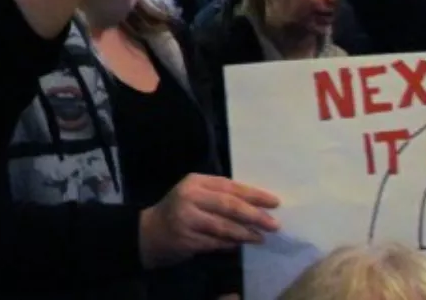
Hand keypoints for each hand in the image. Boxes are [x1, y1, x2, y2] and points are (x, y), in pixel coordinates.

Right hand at [138, 174, 280, 267]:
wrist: (150, 232)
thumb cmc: (180, 210)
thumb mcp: (196, 194)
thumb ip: (220, 195)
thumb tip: (257, 205)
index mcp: (195, 181)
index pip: (230, 187)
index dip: (254, 194)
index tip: (275, 202)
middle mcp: (189, 197)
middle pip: (229, 206)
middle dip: (255, 215)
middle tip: (274, 224)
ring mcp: (186, 218)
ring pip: (224, 226)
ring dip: (245, 233)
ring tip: (260, 237)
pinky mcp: (185, 239)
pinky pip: (215, 243)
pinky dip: (230, 244)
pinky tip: (240, 244)